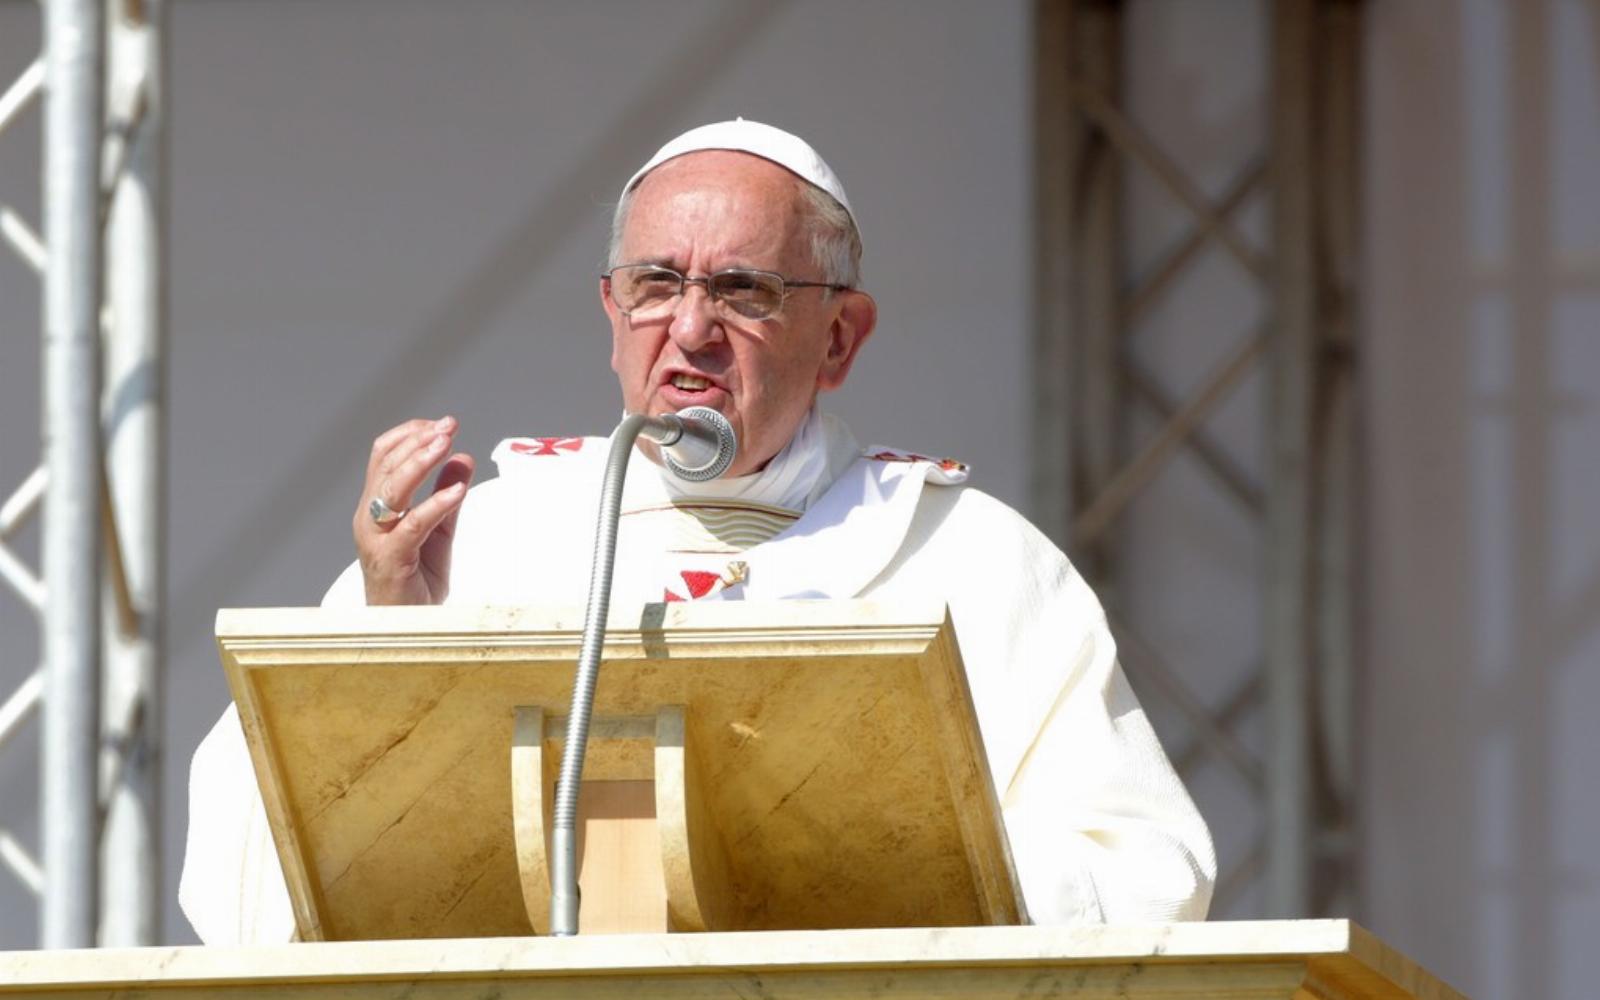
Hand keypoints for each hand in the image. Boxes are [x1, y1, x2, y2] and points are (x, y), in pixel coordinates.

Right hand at [354, 415, 475, 604]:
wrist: (407, 625)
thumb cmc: (416, 579)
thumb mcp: (438, 528)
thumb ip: (447, 494)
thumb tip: (464, 457)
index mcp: (375, 505)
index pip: (383, 456)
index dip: (411, 434)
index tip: (443, 424)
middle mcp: (369, 517)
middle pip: (386, 466)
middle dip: (419, 441)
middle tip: (449, 425)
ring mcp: (376, 538)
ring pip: (392, 489)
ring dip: (421, 462)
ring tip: (447, 444)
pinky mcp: (390, 559)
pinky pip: (412, 525)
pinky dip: (435, 503)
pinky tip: (457, 490)